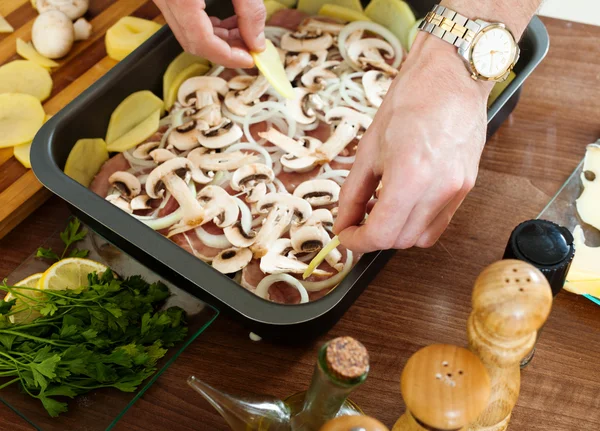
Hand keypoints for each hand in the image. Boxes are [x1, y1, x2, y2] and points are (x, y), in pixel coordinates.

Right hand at [153, 0, 266, 67]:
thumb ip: (249, 10)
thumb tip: (257, 41)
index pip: (203, 42)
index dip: (228, 56)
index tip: (251, 59)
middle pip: (194, 42)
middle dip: (225, 52)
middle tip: (251, 50)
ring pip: (189, 33)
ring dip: (219, 40)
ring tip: (245, 35)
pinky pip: (186, 20)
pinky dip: (209, 27)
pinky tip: (230, 23)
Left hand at [333, 34, 492, 252]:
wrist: (451, 76)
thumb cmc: (410, 100)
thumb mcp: (369, 149)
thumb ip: (353, 193)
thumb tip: (343, 221)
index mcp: (410, 177)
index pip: (381, 234)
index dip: (356, 241)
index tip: (344, 234)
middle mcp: (439, 190)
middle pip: (400, 241)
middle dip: (373, 237)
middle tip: (357, 221)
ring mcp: (457, 191)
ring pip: (420, 238)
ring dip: (396, 232)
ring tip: (381, 210)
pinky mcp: (467, 187)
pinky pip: (438, 223)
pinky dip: (416, 223)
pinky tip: (404, 203)